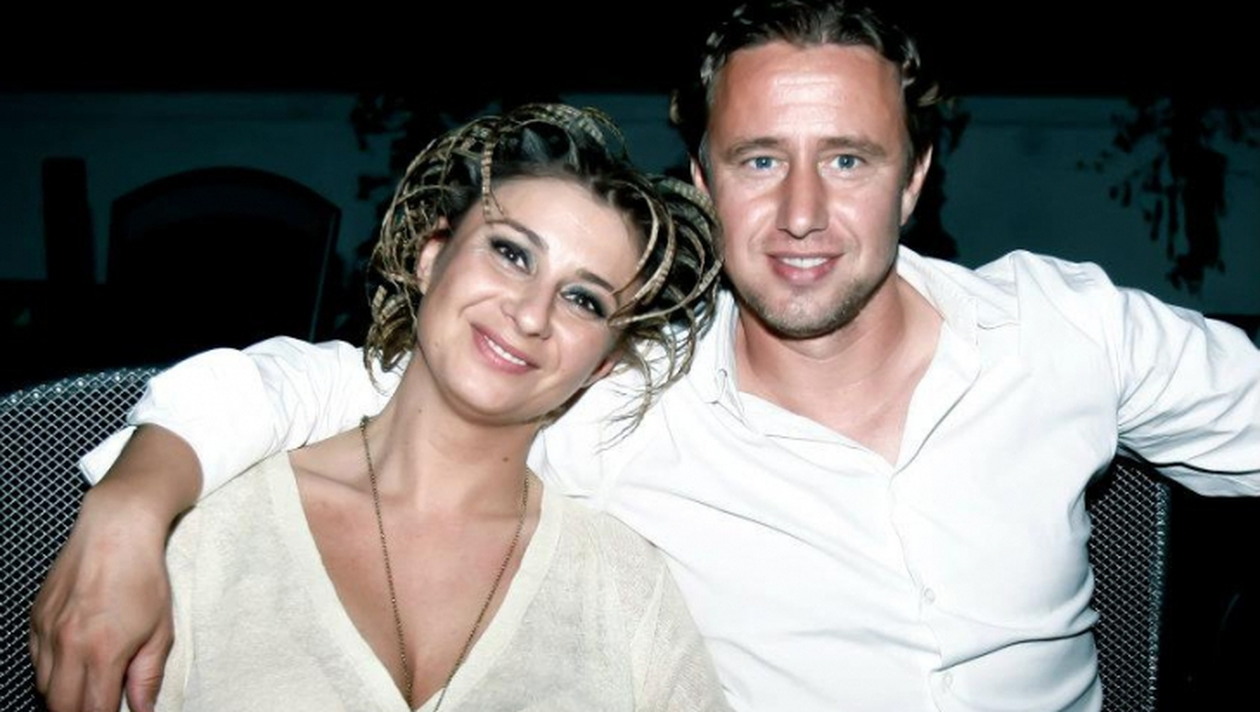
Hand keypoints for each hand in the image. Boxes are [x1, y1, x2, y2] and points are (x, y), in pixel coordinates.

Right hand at [29, 425, 201, 711]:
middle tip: (97, 706)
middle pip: (60, 705)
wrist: (116, 529)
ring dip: (62, 694)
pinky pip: (35, 658)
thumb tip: (142, 708)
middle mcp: (68, 645)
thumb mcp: (160, 629)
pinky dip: (50, 669)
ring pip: (43, 684)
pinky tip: (71, 663)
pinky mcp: (36, 617)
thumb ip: (147, 674)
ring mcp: (47, 631)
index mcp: (103, 652)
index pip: (93, 710)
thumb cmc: (144, 575)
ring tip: (86, 688)